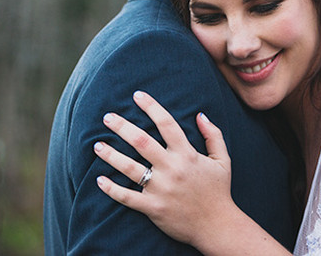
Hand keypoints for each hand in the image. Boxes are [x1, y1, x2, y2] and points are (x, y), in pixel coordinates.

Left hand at [94, 90, 234, 247]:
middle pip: (142, 141)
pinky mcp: (153, 208)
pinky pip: (127, 197)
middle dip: (123, 127)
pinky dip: (111, 189)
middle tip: (108, 117)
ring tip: (97, 145)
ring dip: (111, 155)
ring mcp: (161, 189)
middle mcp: (172, 169)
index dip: (151, 107)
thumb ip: (213, 135)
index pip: (167, 124)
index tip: (137, 96)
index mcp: (188, 155)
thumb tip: (200, 114)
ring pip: (130, 168)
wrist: (217, 225)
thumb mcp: (223, 159)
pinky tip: (99, 179)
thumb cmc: (219, 190)